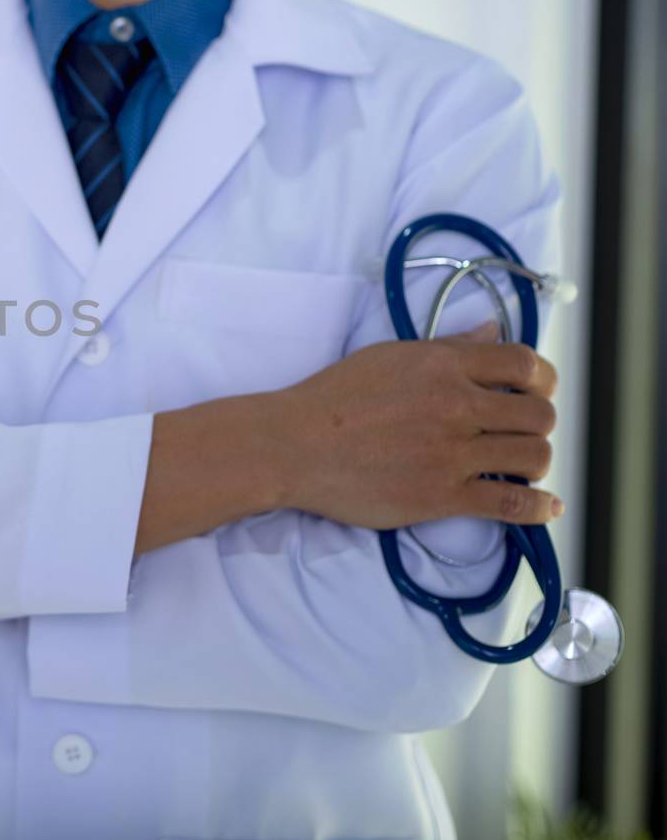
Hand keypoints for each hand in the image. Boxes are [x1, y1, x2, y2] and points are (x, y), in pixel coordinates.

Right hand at [268, 321, 561, 527]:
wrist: (294, 445)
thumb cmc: (334, 398)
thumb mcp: (390, 356)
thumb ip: (447, 347)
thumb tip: (490, 332)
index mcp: (443, 365)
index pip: (523, 363)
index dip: (541, 378)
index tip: (535, 390)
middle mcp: (455, 406)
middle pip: (538, 414)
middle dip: (537, 423)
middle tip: (519, 431)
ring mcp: (451, 453)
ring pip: (533, 456)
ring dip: (534, 461)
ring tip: (517, 464)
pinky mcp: (441, 495)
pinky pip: (510, 503)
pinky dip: (537, 507)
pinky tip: (545, 507)